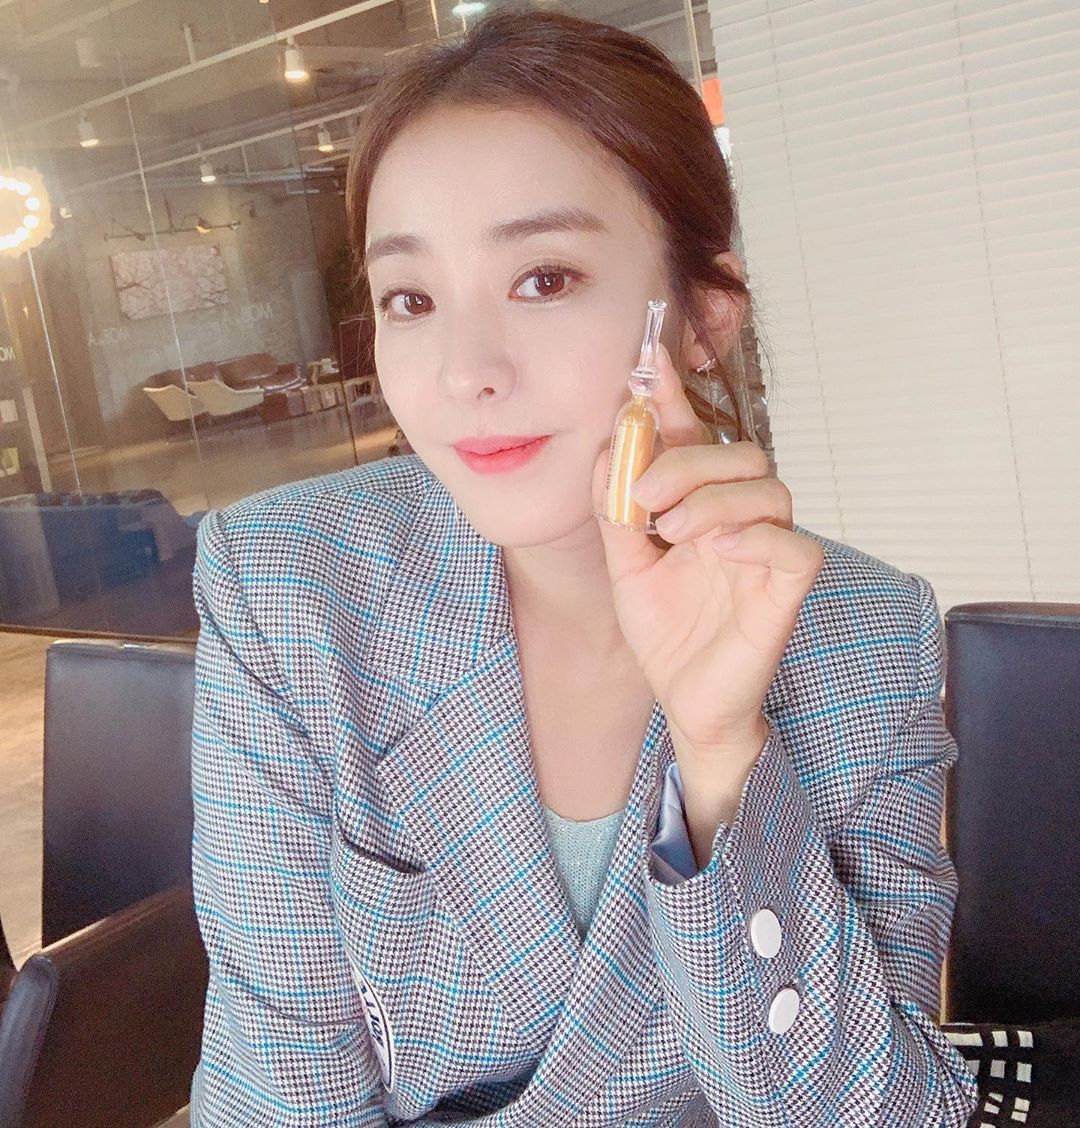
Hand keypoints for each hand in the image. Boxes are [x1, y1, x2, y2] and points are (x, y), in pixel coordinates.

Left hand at [591, 342, 823, 763]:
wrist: (683, 699)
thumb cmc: (665, 631)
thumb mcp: (625, 565)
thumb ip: (617, 510)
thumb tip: (608, 447)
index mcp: (700, 505)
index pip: (694, 439)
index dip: (676, 397)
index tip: (648, 358)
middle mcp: (739, 518)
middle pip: (740, 454)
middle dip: (689, 461)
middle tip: (646, 494)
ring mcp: (767, 550)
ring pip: (769, 489)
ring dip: (714, 498)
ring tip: (672, 532)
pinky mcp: (789, 586)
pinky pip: (794, 544)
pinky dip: (756, 536)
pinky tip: (720, 549)